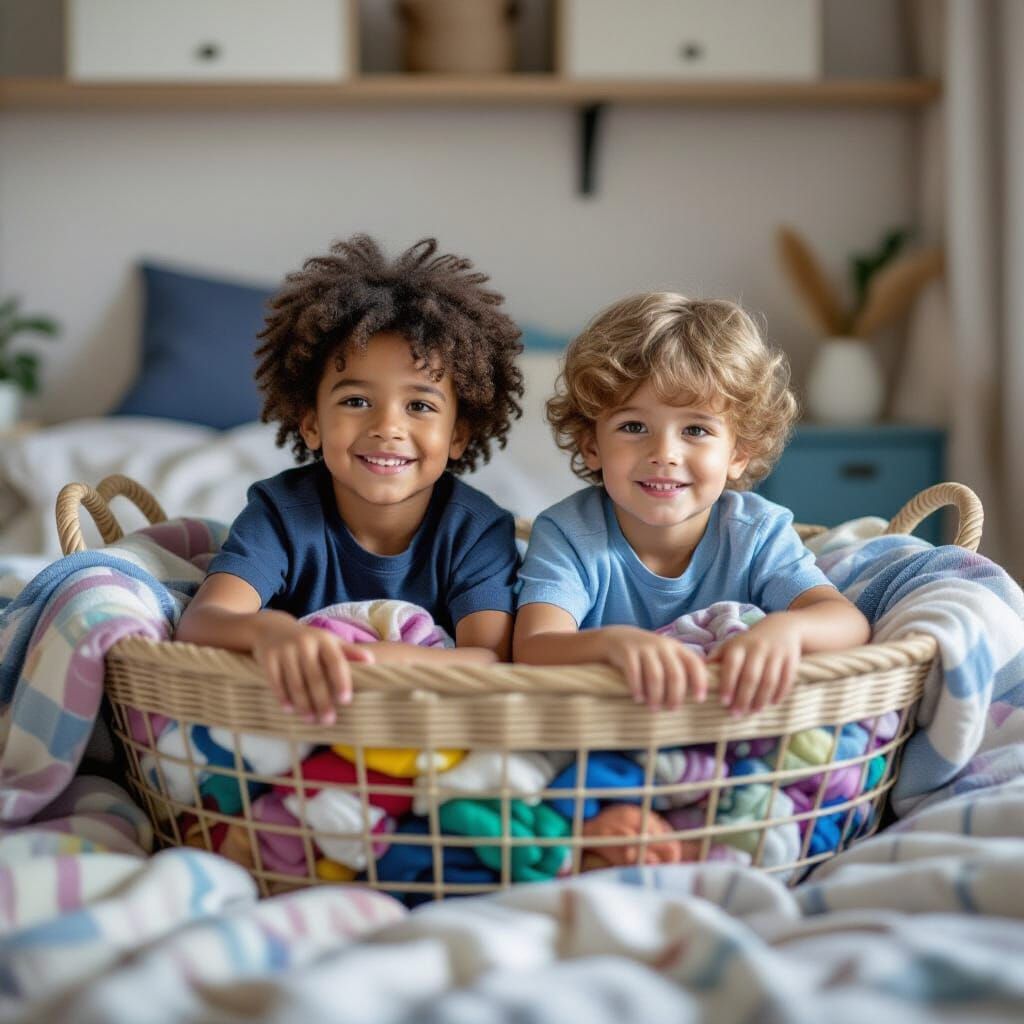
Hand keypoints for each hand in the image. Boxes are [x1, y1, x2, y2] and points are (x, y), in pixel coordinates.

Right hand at [252, 618, 373, 723]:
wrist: (272, 628)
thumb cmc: (308, 640)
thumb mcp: (329, 641)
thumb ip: (349, 652)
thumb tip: (372, 661)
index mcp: (323, 640)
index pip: (335, 662)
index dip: (341, 681)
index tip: (346, 700)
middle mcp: (304, 643)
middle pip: (315, 677)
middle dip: (322, 701)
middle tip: (328, 721)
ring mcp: (284, 650)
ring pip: (296, 682)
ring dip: (303, 704)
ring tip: (310, 719)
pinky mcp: (267, 658)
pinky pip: (276, 681)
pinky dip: (283, 697)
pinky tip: (289, 710)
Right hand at [603, 626, 707, 709]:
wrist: (614, 638)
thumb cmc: (645, 654)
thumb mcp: (665, 655)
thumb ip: (680, 668)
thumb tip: (698, 696)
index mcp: (676, 647)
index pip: (694, 663)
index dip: (700, 682)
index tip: (699, 700)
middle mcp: (662, 646)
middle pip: (675, 674)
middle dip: (675, 696)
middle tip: (672, 709)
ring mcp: (644, 648)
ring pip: (655, 676)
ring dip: (656, 696)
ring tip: (654, 708)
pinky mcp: (626, 652)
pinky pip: (634, 673)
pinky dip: (637, 688)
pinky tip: (638, 698)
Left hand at [709, 614, 801, 715]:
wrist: (782, 627)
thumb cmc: (750, 642)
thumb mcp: (733, 645)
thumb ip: (718, 657)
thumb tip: (697, 672)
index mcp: (740, 646)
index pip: (732, 666)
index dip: (728, 685)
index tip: (724, 702)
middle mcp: (757, 648)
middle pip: (750, 677)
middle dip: (743, 698)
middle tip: (736, 714)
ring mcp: (776, 653)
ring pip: (769, 680)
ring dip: (761, 699)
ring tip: (753, 711)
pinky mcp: (791, 659)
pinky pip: (786, 679)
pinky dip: (779, 693)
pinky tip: (772, 703)